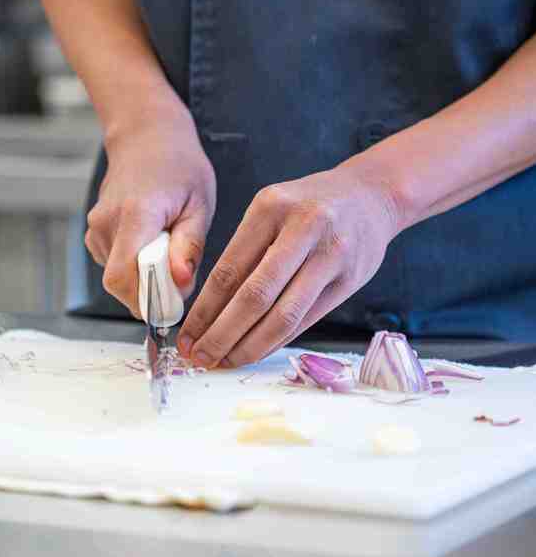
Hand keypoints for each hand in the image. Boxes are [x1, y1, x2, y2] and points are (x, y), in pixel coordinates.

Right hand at [85, 106, 215, 316]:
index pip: (123, 276)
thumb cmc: (179, 166)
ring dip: (144, 277)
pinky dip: (135, 266)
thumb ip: (189, 247)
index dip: (146, 300)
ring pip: (117, 277)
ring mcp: (96, 227)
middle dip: (150, 292)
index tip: (172, 302)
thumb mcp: (200, 204)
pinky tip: (152, 244)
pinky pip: (113, 266)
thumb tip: (181, 284)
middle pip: (119, 283)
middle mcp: (108, 222)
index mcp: (136, 214)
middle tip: (178, 275)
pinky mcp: (94, 233)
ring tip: (166, 248)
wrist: (147, 137)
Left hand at [177, 163, 400, 366]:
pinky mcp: (349, 280)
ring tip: (226, 360)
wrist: (370, 196)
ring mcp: (331, 255)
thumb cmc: (309, 206)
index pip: (228, 270)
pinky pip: (306, 320)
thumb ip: (244, 253)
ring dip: (250, 346)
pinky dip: (277, 341)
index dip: (203, 311)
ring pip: (283, 315)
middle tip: (200, 357)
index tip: (186, 336)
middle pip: (254, 297)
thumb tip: (207, 312)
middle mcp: (303, 228)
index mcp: (271, 207)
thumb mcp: (271, 210)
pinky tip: (256, 351)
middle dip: (221, 335)